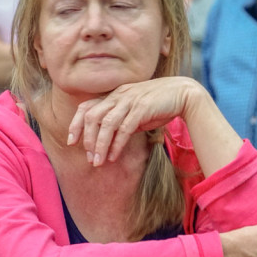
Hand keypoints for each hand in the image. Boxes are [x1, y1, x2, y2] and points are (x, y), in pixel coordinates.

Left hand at [69, 77, 201, 165]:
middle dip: (87, 139)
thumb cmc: (161, 104)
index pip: (86, 107)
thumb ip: (123, 122)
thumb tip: (111, 140)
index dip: (75, 124)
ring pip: (106, 124)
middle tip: (89, 158)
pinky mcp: (142, 108)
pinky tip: (113, 157)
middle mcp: (119, 95)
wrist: (185, 94)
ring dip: (100, 145)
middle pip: (92, 116)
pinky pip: (124, 129)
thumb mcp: (137, 112)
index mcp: (115, 95)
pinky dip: (116, 145)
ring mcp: (130, 101)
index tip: (71, 141)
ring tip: (98, 162)